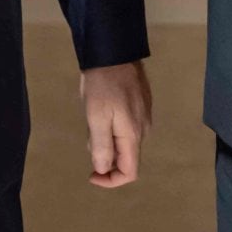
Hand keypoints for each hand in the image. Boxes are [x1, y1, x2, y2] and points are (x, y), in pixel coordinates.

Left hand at [81, 61, 150, 187]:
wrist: (115, 50)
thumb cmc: (103, 84)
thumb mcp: (96, 117)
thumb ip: (101, 146)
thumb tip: (103, 170)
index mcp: (133, 135)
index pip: (130, 172)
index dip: (110, 180)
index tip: (91, 174)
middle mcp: (143, 129)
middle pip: (126, 157)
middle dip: (104, 155)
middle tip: (88, 134)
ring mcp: (144, 116)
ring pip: (124, 141)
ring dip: (107, 139)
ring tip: (93, 116)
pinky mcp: (141, 104)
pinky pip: (126, 126)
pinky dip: (112, 127)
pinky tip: (102, 108)